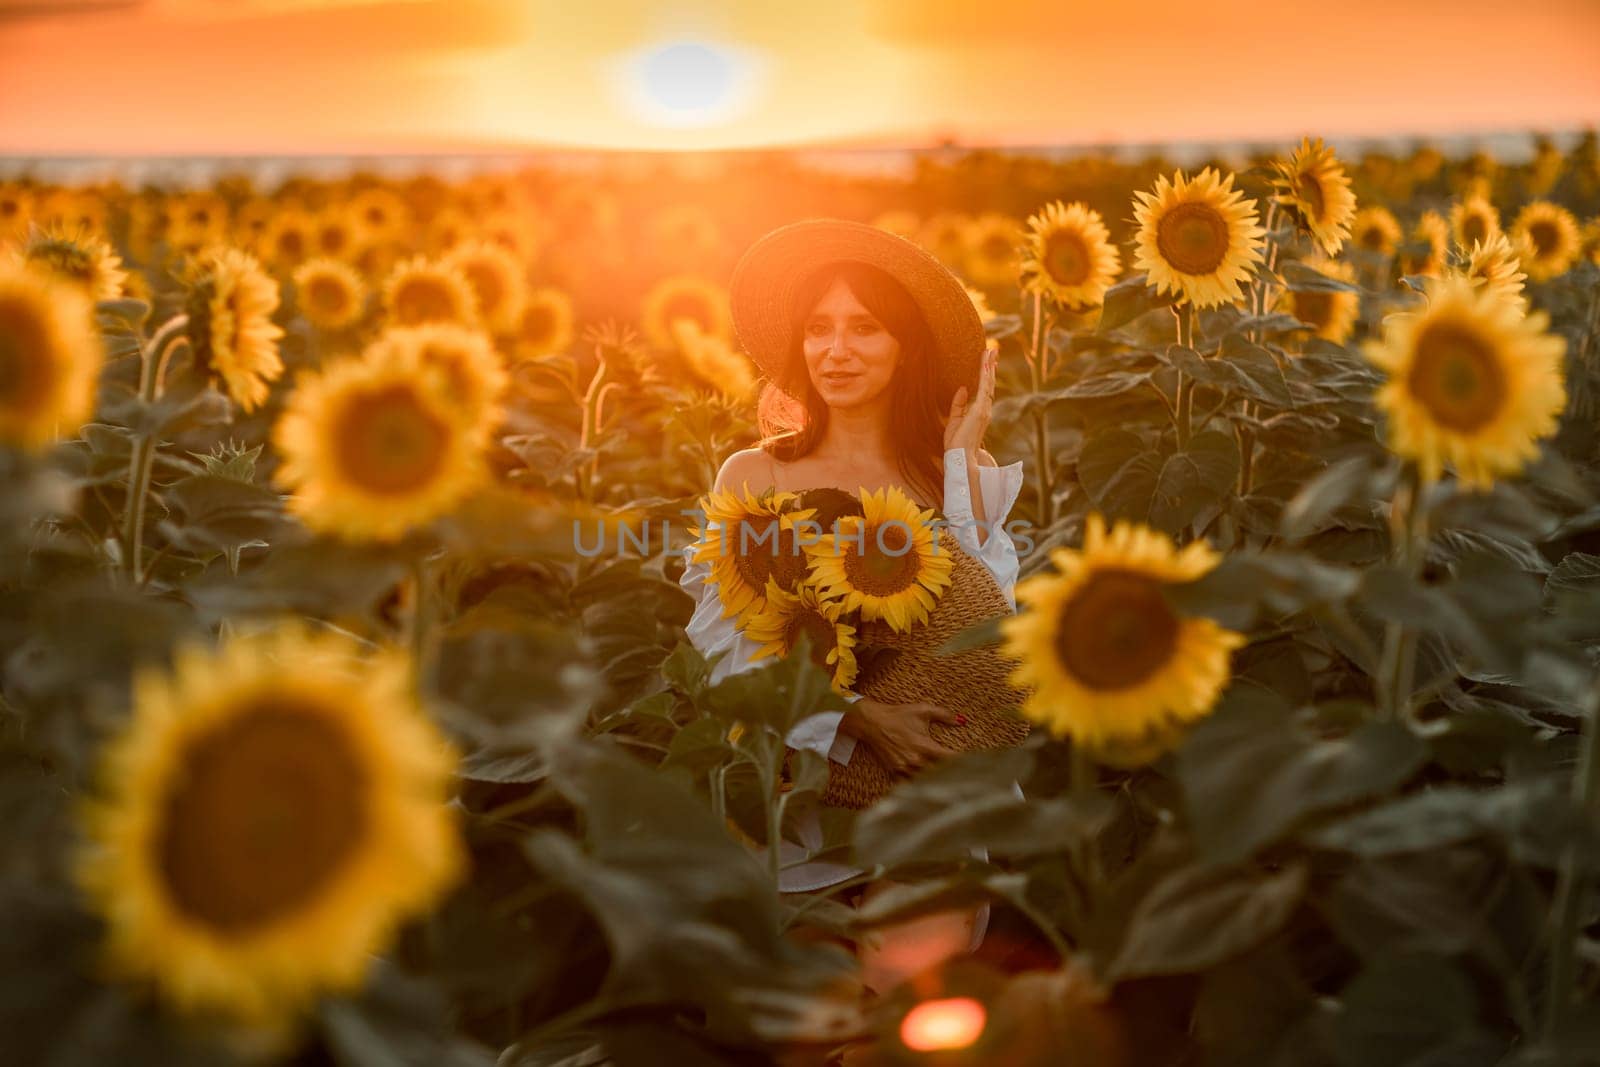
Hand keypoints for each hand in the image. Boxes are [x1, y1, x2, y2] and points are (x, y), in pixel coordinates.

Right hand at [844, 698, 966, 776]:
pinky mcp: (895, 772)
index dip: (963, 762)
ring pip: (926, 781)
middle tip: (966, 778)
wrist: (872, 723)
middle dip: (952, 774)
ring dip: (937, 781)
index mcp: (925, 746)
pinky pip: (910, 784)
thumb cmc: (898, 715)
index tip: (974, 765)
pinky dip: (919, 785)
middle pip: (940, 774)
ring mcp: (905, 768)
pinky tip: (927, 786)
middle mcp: (916, 760)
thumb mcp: (922, 710)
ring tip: (950, 783)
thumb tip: (962, 720)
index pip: (950, 759)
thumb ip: (944, 715)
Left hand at [944, 340, 997, 454]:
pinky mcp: (980, 410)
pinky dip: (985, 375)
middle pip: (989, 384)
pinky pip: (984, 388)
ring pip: (988, 383)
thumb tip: (963, 388)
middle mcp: (985, 410)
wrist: (960, 458)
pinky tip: (986, 363)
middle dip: (990, 366)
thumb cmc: (956, 444)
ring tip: (990, 351)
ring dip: (989, 366)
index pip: (984, 390)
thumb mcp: (954, 420)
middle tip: (992, 351)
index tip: (988, 363)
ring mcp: (984, 410)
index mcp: (979, 413)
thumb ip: (958, 404)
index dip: (986, 376)